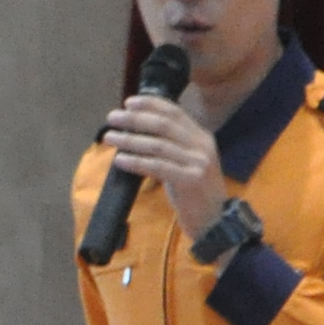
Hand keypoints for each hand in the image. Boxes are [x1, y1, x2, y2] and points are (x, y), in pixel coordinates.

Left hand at [99, 90, 228, 241]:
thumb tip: (136, 131)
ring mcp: (199, 162)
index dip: (150, 104)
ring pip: (157, 145)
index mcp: (201, 136)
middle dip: (135, 119)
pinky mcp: (191, 180)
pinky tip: (120, 160)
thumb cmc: (193, 193)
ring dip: (130, 140)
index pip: (174, 112)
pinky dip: (136, 162)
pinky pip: (158, 167)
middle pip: (163, 125)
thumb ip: (170, 146)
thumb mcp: (186, 162)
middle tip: (112, 118)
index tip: (128, 103)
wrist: (213, 221)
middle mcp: (202, 145)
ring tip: (110, 137)